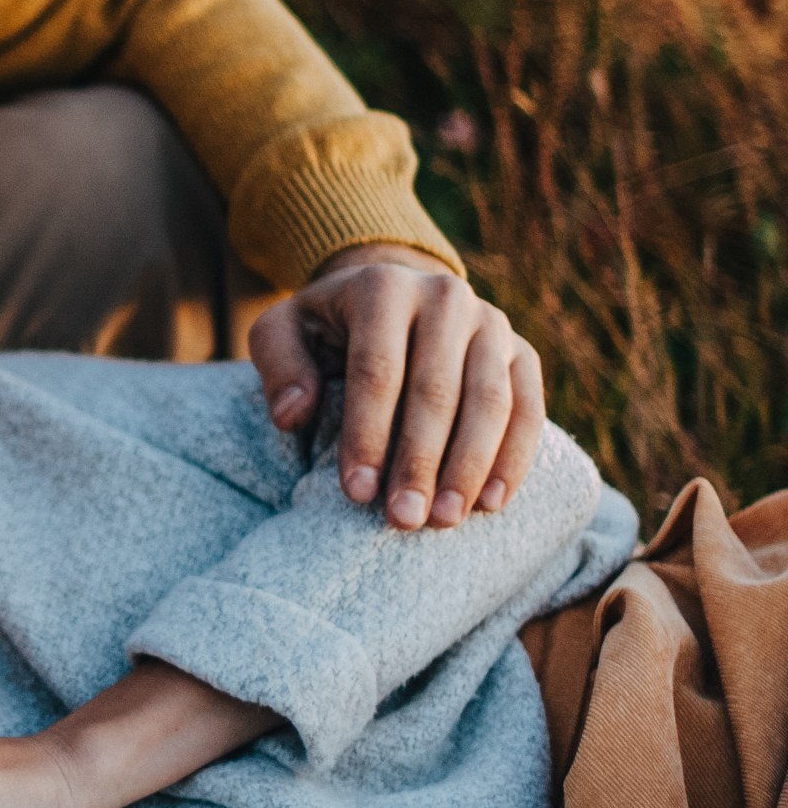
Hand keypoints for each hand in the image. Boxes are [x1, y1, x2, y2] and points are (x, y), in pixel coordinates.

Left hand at [249, 247, 543, 530]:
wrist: (394, 297)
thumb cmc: (329, 327)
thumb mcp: (283, 331)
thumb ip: (279, 365)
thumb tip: (293, 415)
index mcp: (383, 288)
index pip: (377, 371)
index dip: (367, 435)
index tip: (357, 493)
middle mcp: (445, 296)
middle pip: (436, 390)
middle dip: (419, 462)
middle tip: (403, 520)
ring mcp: (491, 322)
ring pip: (489, 401)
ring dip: (469, 467)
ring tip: (444, 520)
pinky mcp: (521, 351)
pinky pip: (528, 407)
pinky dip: (513, 457)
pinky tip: (491, 503)